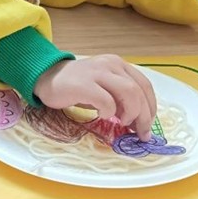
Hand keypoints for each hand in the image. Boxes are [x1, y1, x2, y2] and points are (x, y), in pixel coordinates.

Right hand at [33, 55, 156, 139]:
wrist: (46, 77)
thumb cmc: (76, 86)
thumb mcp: (104, 87)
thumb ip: (121, 98)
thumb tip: (138, 122)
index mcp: (118, 64)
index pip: (144, 85)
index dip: (151, 107)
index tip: (148, 125)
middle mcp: (111, 64)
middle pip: (139, 91)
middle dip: (144, 116)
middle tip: (140, 134)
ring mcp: (97, 72)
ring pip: (129, 93)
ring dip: (131, 114)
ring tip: (121, 123)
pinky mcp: (84, 84)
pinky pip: (106, 101)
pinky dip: (108, 112)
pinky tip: (101, 115)